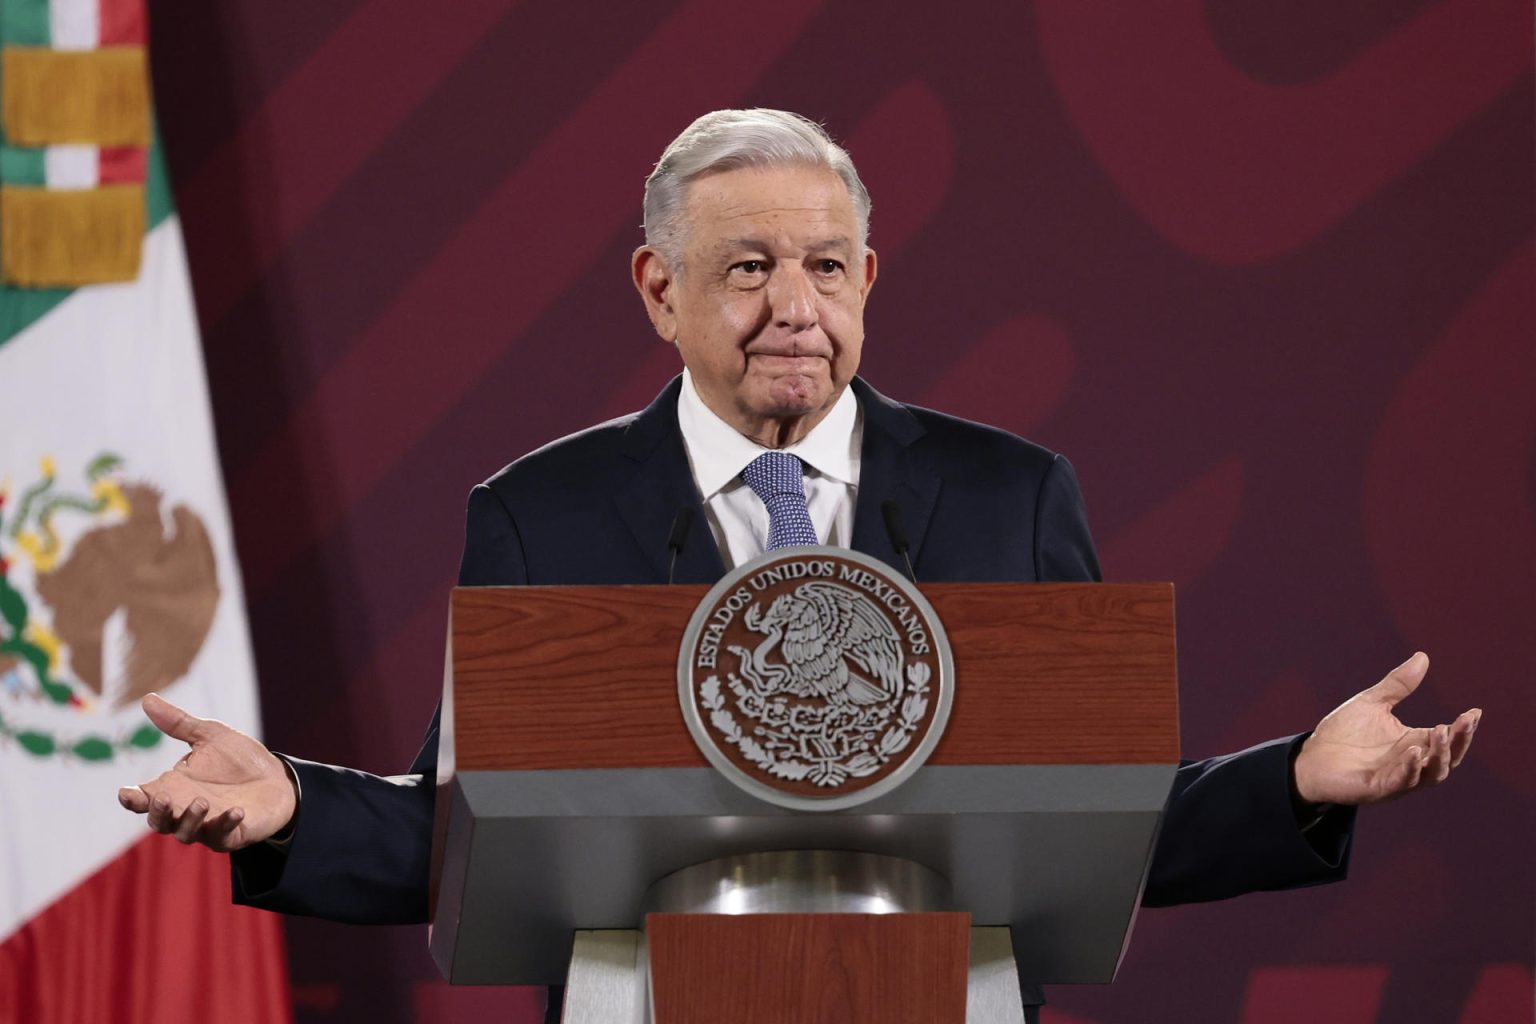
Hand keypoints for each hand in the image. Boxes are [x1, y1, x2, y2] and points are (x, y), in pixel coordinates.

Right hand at [117, 693, 297, 850]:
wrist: (278, 778)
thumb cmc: (239, 759)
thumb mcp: (210, 736)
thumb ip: (179, 723)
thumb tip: (147, 699)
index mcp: (174, 787)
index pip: (144, 798)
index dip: (132, 799)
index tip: (126, 794)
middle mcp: (184, 809)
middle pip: (159, 821)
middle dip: (158, 812)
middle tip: (164, 797)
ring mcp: (206, 825)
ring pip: (185, 833)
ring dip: (190, 819)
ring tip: (202, 801)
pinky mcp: (231, 834)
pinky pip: (222, 835)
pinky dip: (226, 824)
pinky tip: (237, 811)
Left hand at [1292, 652, 1479, 805]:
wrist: (1310, 757)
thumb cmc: (1342, 733)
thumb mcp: (1372, 703)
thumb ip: (1398, 685)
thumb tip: (1422, 657)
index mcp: (1413, 743)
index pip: (1448, 738)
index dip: (1463, 728)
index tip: (1474, 711)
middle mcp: (1411, 763)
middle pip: (1447, 758)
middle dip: (1459, 741)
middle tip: (1465, 721)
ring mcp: (1396, 779)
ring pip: (1431, 774)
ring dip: (1439, 755)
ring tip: (1440, 731)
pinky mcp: (1377, 789)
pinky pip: (1401, 782)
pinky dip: (1410, 768)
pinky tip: (1414, 750)